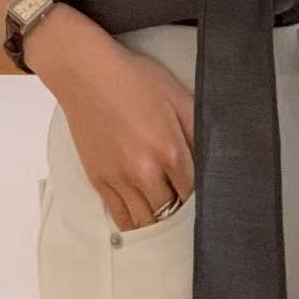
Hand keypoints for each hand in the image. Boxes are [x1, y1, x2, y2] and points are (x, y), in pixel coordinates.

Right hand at [51, 37, 195, 232]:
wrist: (87, 74)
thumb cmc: (134, 79)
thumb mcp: (176, 95)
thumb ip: (197, 127)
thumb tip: (211, 156)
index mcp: (169, 150)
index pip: (193, 191)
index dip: (199, 193)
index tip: (199, 189)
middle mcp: (145, 172)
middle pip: (171, 210)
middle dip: (180, 208)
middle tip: (182, 199)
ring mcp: (119, 180)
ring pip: (146, 221)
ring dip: (158, 219)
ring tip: (164, 209)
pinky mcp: (99, 181)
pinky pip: (120, 218)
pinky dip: (134, 224)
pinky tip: (142, 217)